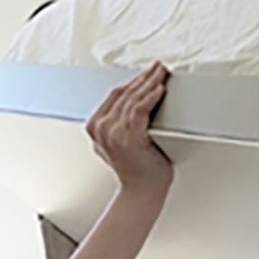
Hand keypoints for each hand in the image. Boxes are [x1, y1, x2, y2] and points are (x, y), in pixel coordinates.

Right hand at [86, 62, 172, 199]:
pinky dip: (151, 97)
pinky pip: (140, 109)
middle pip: (125, 93)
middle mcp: (101, 128)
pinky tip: (160, 89)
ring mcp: (113, 132)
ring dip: (150, 82)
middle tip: (158, 67)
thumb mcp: (117, 143)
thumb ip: (117, 125)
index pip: (115, 95)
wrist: (141, 191)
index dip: (133, 80)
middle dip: (144, 77)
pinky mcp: (129, 136)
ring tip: (162, 73)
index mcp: (95, 126)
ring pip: (133, 98)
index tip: (147, 72)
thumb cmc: (136, 170)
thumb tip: (131, 103)